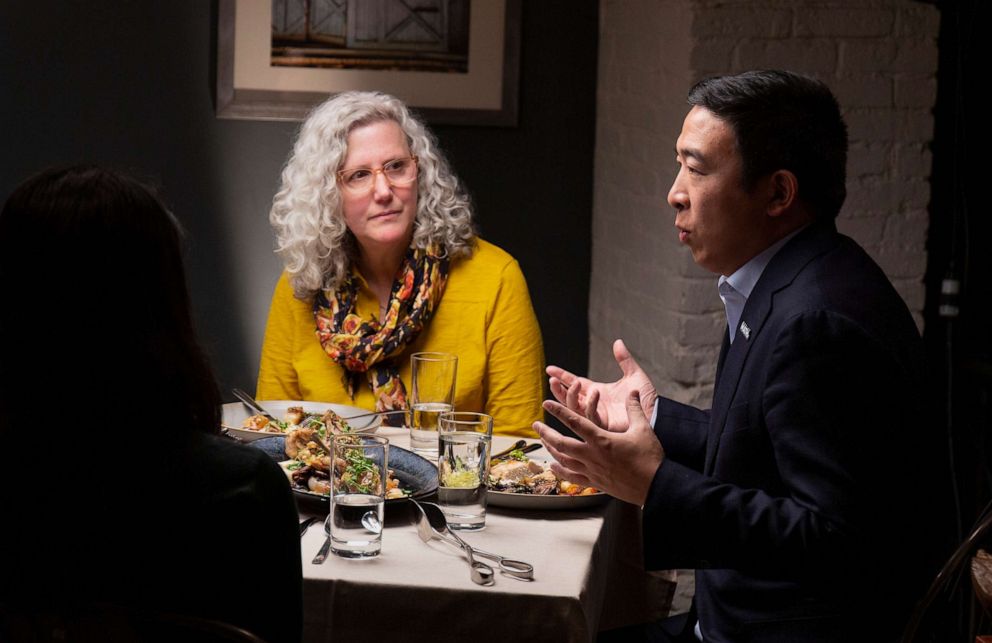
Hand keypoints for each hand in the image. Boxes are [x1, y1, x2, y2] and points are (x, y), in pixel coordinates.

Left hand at [534, 391, 663, 505]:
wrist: (655, 486)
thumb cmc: (649, 458)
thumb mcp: (643, 429)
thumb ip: (634, 409)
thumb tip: (632, 392)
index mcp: (602, 439)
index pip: (575, 421)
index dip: (558, 411)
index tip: (546, 403)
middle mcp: (592, 455)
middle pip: (561, 443)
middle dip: (546, 433)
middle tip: (536, 425)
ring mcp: (592, 470)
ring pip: (564, 460)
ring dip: (551, 450)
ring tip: (543, 441)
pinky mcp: (595, 482)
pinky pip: (572, 477)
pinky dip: (560, 471)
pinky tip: (553, 467)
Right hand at [546, 339, 656, 431]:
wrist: (657, 413)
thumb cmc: (646, 397)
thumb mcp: (634, 375)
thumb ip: (624, 359)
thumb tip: (618, 342)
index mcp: (597, 393)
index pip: (574, 384)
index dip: (561, 376)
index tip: (550, 369)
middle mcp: (593, 405)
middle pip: (568, 398)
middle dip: (558, 389)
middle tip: (553, 380)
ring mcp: (597, 417)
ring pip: (574, 409)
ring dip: (569, 396)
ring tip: (574, 383)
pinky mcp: (603, 426)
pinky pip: (590, 416)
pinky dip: (589, 404)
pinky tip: (593, 392)